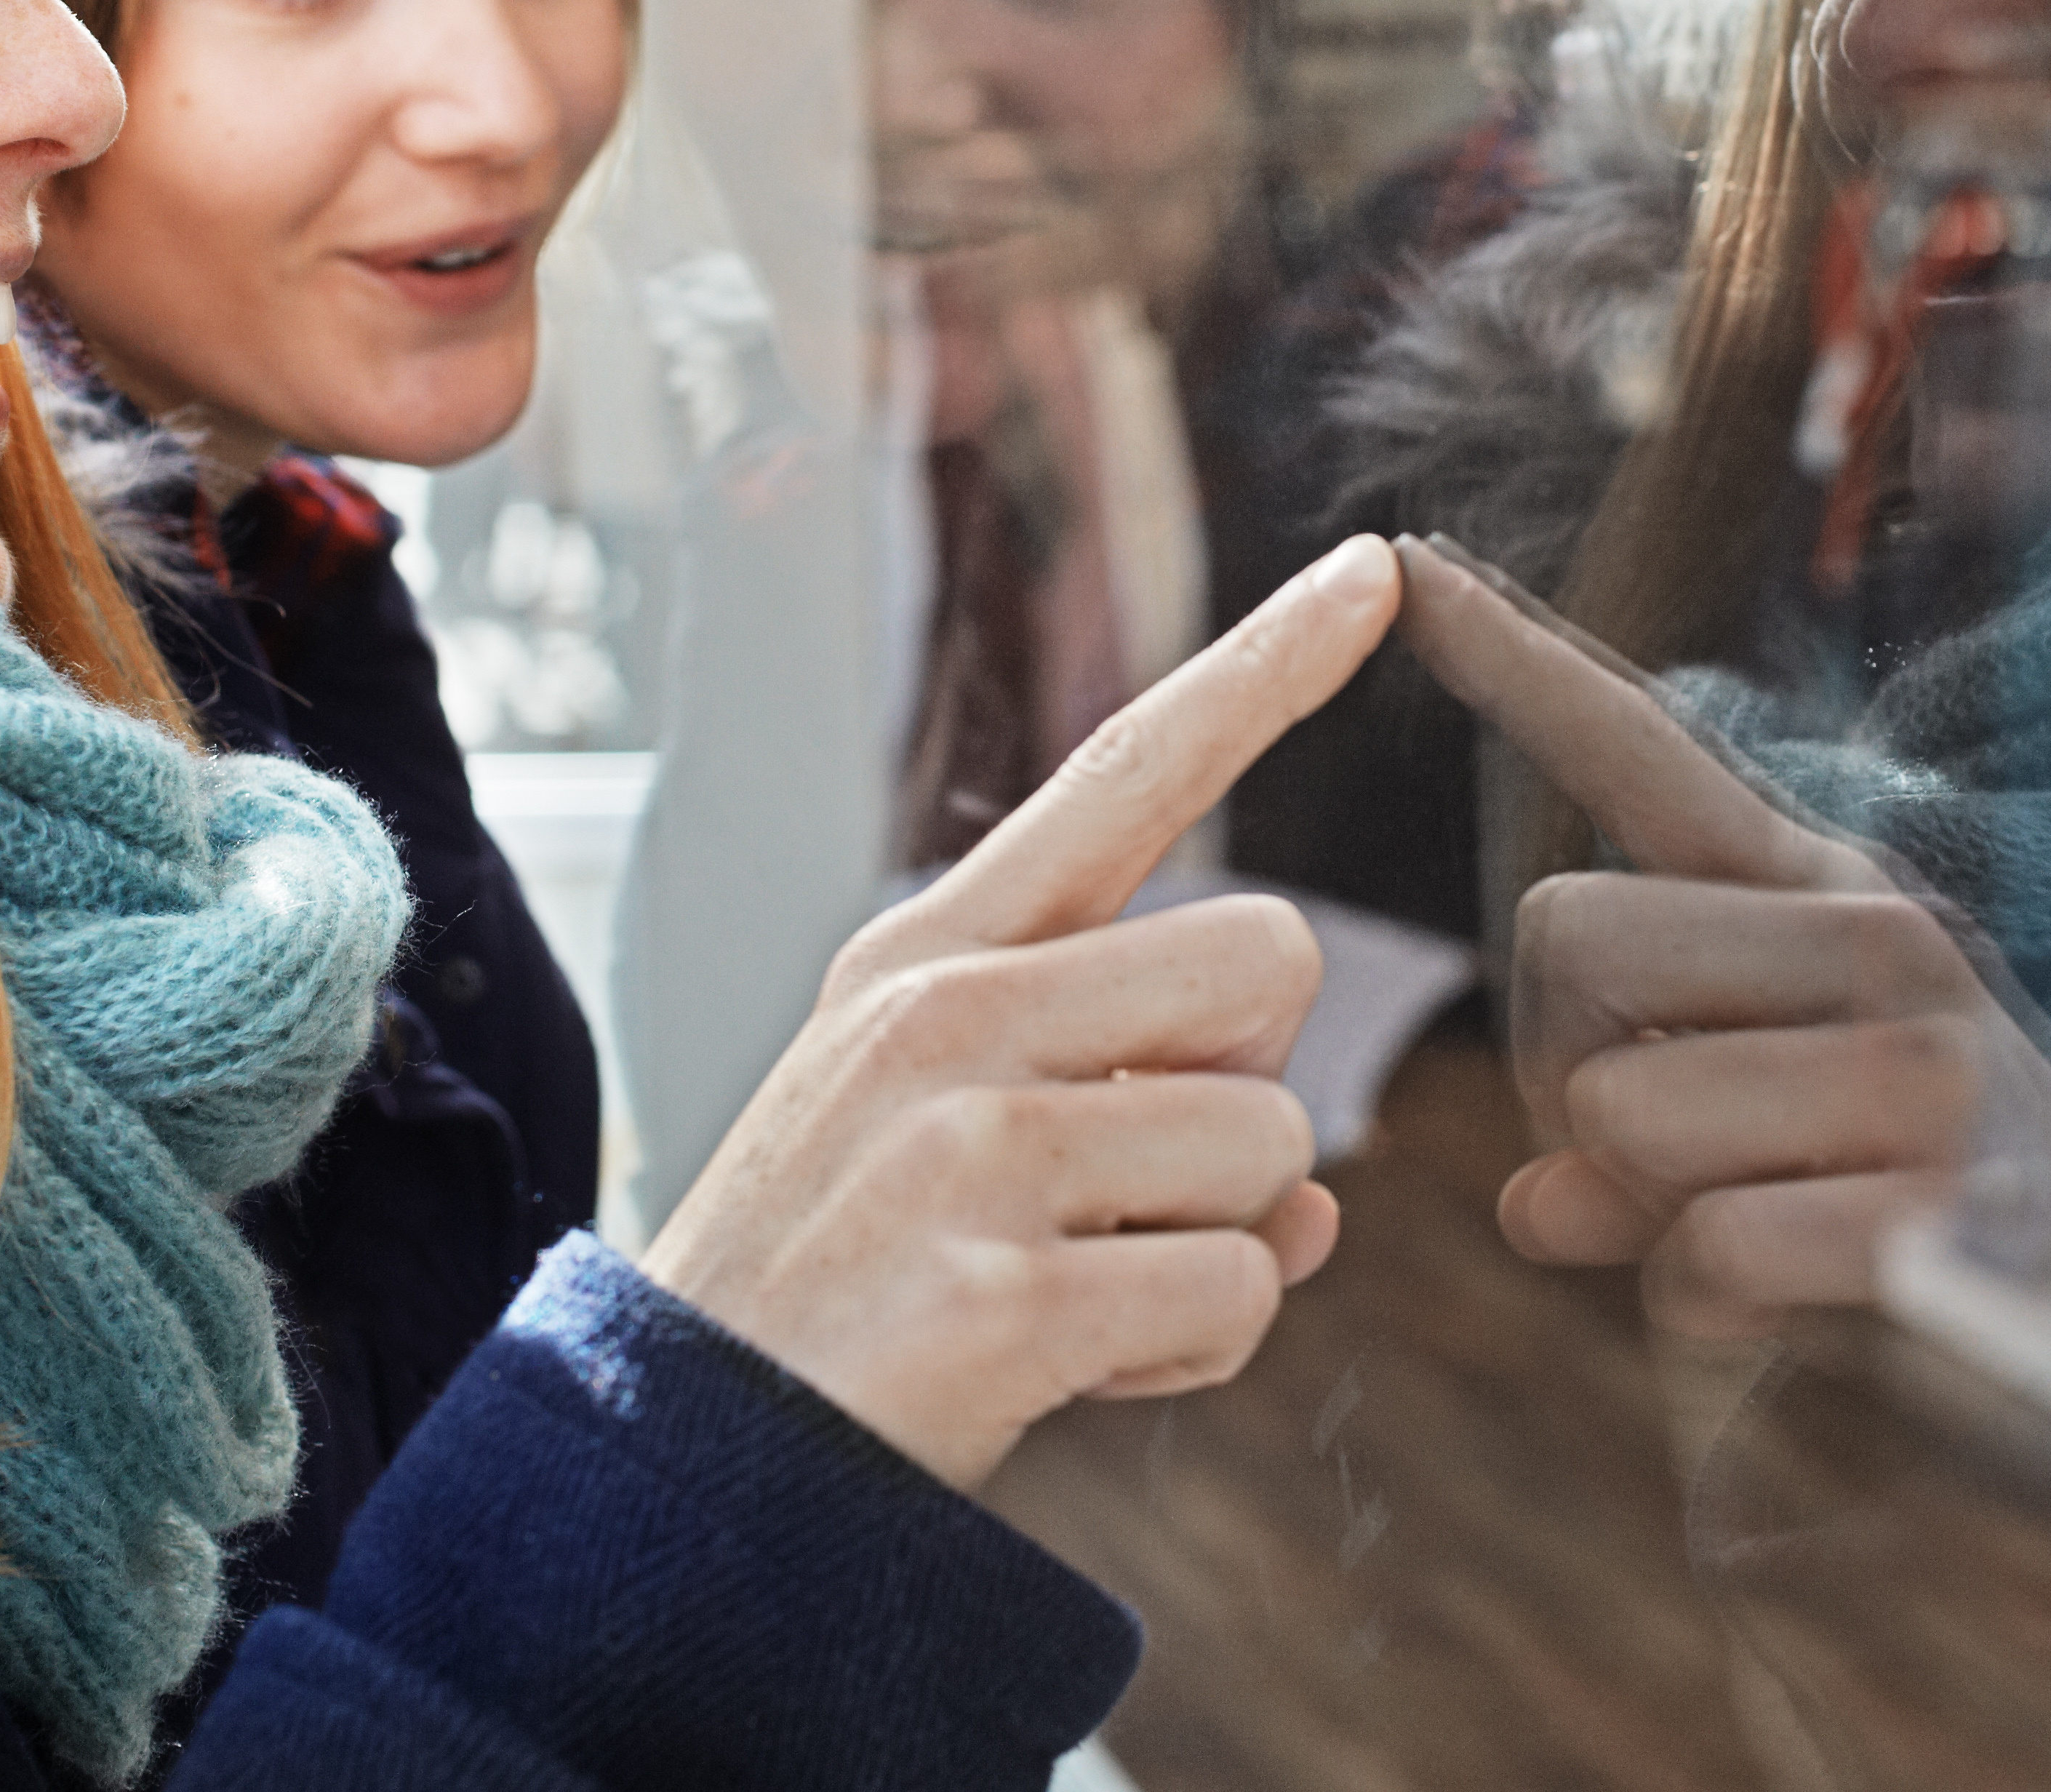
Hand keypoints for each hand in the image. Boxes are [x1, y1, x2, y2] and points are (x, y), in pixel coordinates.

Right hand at [637, 535, 1396, 1491]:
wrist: (672, 1478)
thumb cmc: (838, 1296)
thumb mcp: (944, 1143)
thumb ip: (1128, 1106)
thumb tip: (1312, 1200)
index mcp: (926, 955)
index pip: (1128, 771)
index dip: (1266, 669)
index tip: (1378, 573)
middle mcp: (943, 1015)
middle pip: (1273, 964)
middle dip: (1245, 1092)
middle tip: (1114, 1187)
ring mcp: (968, 1148)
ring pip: (1274, 1147)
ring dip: (1217, 1247)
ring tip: (1070, 1292)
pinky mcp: (1005, 1293)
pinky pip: (1238, 1293)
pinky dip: (1194, 1357)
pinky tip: (1071, 1372)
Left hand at [1392, 537, 2050, 1337]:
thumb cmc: (1896, 1171)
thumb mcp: (1762, 1100)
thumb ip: (1622, 1111)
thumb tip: (1534, 1205)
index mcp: (1815, 879)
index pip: (1640, 745)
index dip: (1513, 660)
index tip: (1405, 557)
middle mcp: (1873, 932)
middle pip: (1563, 935)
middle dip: (1560, 1065)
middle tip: (1658, 1144)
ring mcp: (1914, 1066)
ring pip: (1613, 1109)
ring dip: (1640, 1201)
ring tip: (1759, 1210)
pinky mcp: (1930, 1208)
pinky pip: (1698, 1252)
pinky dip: (1707, 1302)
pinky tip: (1801, 1291)